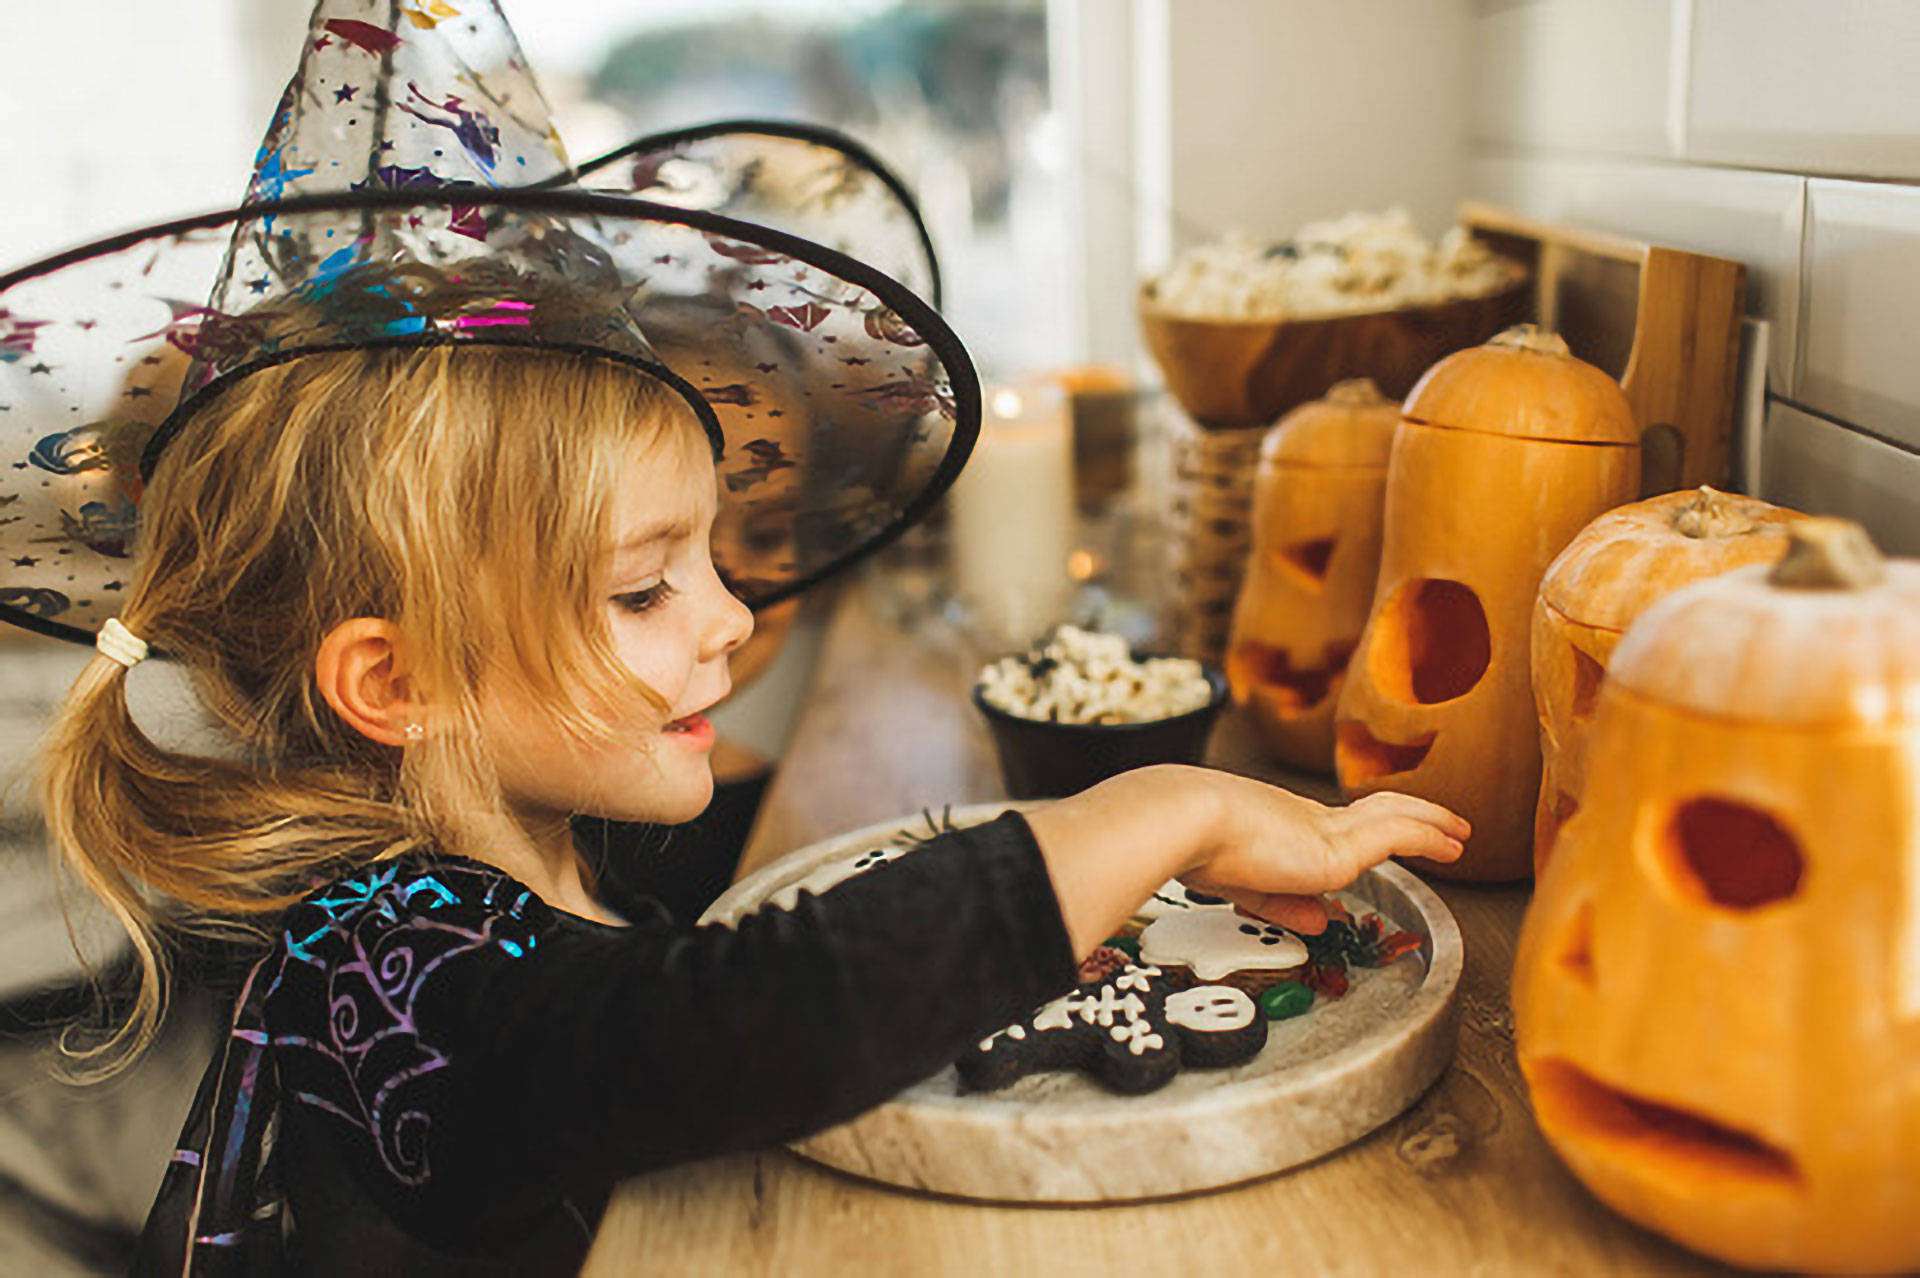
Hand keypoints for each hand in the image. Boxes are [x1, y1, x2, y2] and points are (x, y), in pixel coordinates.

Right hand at [1023, 765, 1465, 958]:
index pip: (1326, 831)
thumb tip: (1322, 919)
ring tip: (1459, 831)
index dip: (1359, 836)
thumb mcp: (1237, 886)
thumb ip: (1278, 903)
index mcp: (1275, 823)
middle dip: (1408, 816)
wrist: (1185, 819)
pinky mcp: (1336, 846)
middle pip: (1372, 811)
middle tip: (1439, 824)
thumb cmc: (1190, 846)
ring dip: (1431, 822)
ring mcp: (1324, 829)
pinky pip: (1397, 834)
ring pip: (1393, 816)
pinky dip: (1428, 836)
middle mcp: (1305, 818)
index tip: (1379, 845)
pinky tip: (1453, 843)